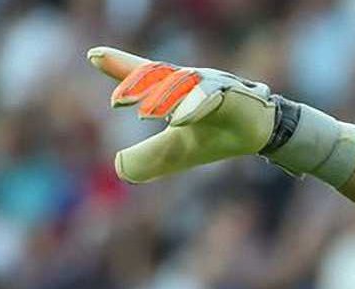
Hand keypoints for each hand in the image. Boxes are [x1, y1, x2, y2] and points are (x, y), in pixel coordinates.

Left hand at [87, 46, 276, 182]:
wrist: (260, 134)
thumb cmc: (216, 136)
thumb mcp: (177, 151)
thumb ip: (149, 157)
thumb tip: (119, 166)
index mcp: (173, 91)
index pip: (145, 74)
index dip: (120, 65)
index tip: (93, 56)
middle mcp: (190, 81)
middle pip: (160, 74)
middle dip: (136, 78)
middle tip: (116, 98)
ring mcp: (212, 85)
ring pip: (184, 84)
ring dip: (162, 96)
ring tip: (139, 110)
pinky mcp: (234, 96)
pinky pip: (211, 98)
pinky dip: (193, 107)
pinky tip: (178, 120)